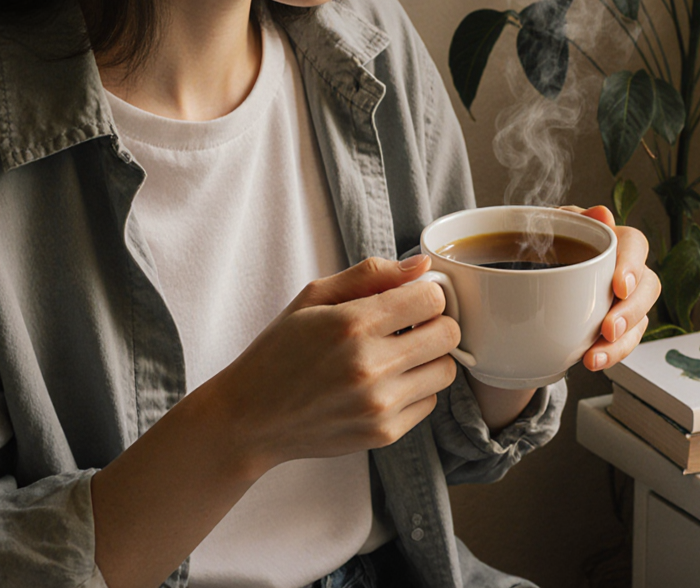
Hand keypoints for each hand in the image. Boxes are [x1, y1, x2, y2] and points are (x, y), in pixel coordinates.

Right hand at [199, 255, 458, 476]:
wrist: (249, 420)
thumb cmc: (280, 352)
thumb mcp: (313, 298)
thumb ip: (371, 275)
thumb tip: (424, 266)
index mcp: (352, 325)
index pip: (433, 298)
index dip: (426, 294)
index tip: (410, 301)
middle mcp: (371, 367)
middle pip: (449, 334)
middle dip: (434, 324)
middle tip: (408, 327)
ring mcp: (380, 405)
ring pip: (447, 370)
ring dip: (429, 358)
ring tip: (397, 356)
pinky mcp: (384, 434)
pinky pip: (430, 402)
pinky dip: (415, 390)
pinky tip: (384, 384)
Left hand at [562, 206, 659, 370]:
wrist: (531, 282)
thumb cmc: (549, 246)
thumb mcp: (552, 229)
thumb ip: (571, 218)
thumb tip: (601, 214)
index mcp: (615, 241)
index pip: (635, 246)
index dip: (632, 265)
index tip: (620, 286)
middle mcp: (628, 271)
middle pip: (648, 288)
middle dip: (631, 312)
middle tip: (609, 328)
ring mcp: (627, 302)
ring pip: (639, 322)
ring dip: (619, 343)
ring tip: (594, 357)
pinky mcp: (618, 329)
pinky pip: (624, 344)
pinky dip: (609, 355)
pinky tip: (592, 361)